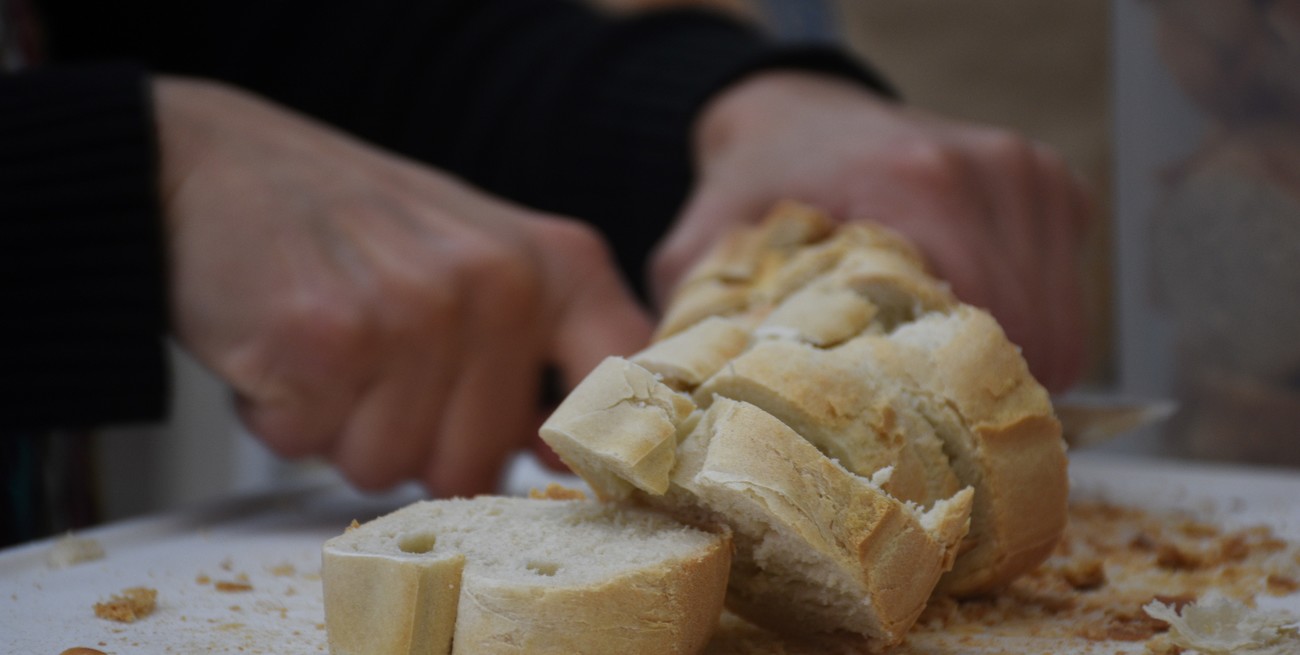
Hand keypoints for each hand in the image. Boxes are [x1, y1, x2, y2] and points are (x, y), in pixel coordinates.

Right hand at [154, 77, 651, 494]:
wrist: (206, 162)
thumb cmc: (346, 223)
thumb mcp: (474, 256)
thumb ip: (537, 347)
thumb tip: (572, 458)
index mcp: (554, 261)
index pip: (616, 389)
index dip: (585, 452)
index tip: (542, 460)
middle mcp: (499, 282)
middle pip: (474, 464)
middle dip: (409, 439)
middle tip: (371, 362)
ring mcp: (415, 310)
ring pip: (386, 466)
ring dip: (338, 428)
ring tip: (325, 347)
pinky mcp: (328, 339)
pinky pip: (310, 446)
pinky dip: (280, 415)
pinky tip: (280, 347)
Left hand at [652, 72, 1091, 390]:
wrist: (794, 113)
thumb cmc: (755, 188)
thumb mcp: (700, 254)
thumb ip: (696, 328)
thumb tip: (698, 423)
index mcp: (911, 188)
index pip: (974, 335)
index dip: (944, 409)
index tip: (903, 442)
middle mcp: (985, 174)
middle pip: (1030, 344)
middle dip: (976, 399)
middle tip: (918, 426)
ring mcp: (1028, 176)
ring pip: (1061, 330)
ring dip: (1003, 367)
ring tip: (933, 372)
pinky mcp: (1054, 188)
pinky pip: (1068, 297)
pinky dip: (1025, 327)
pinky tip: (958, 321)